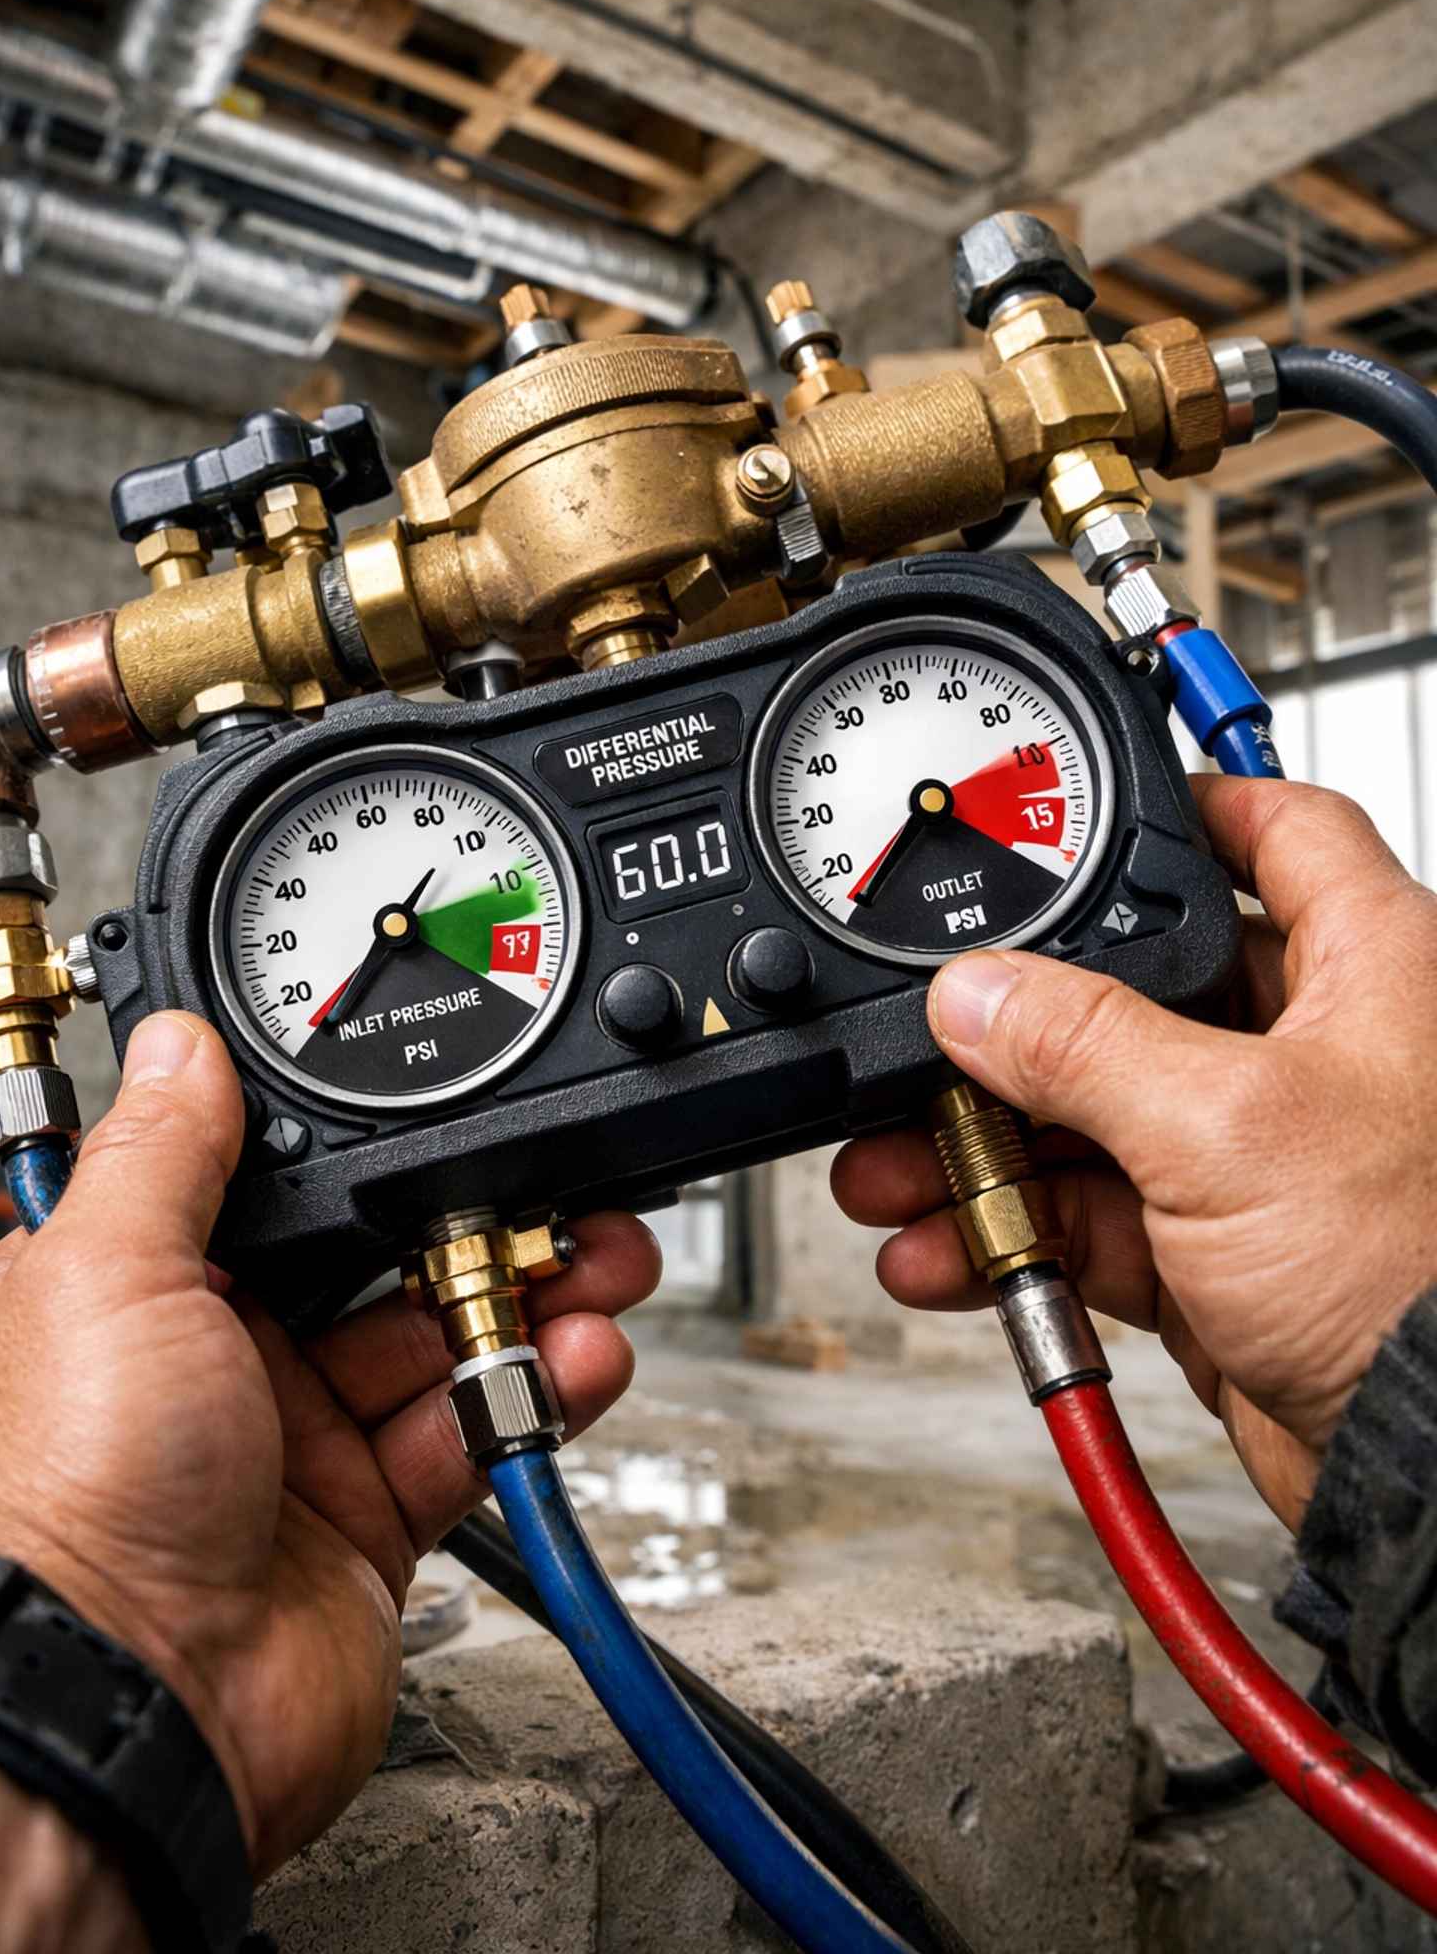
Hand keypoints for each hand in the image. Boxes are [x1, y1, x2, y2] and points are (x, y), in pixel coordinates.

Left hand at [0, 1013, 659, 1879]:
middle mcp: (207, 1367)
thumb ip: (161, 1153)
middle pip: (364, 1257)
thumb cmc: (68, 1507)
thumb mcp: (101, 1277)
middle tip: (551, 1178)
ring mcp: (290, 1450)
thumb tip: (179, 1046)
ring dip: (525, 1292)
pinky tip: (583, 1352)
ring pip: (434, 1338)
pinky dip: (535, 1390)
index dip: (339, 1150)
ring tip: (599, 1255)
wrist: (129, 1717)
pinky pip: (468, 1434)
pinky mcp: (364, 1527)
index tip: (422, 1108)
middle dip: (466, 1212)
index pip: (249, 1189)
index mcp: (123, 1296)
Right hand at [831, 777, 1436, 1528]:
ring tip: (893, 1166)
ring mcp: (1259, 1158)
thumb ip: (1081, 1046)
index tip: (1086, 807)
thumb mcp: (1226, 1123)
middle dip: (1015, 1024)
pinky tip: (938, 1250)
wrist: (1427, 1468)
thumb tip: (977, 997)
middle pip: (1137, 991)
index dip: (1187, 807)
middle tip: (926, 1037)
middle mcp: (1314, 1051)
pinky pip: (1085, 1221)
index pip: (1277, 832)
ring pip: (1092, 1117)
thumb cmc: (1419, 1276)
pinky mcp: (1215, 1256)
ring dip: (983, 1145)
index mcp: (1366, 969)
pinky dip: (1007, 1235)